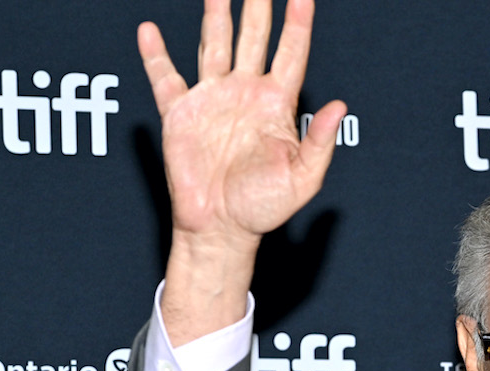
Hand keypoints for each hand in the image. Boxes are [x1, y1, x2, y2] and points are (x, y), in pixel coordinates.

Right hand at [140, 0, 344, 243]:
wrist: (222, 229)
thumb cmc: (264, 208)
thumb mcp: (303, 179)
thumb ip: (320, 142)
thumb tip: (339, 106)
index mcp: (277, 106)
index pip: (291, 54)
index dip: (297, 23)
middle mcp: (245, 95)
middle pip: (253, 38)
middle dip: (258, 6)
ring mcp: (212, 100)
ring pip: (214, 45)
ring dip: (216, 15)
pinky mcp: (180, 115)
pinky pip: (166, 78)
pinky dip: (155, 55)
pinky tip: (150, 30)